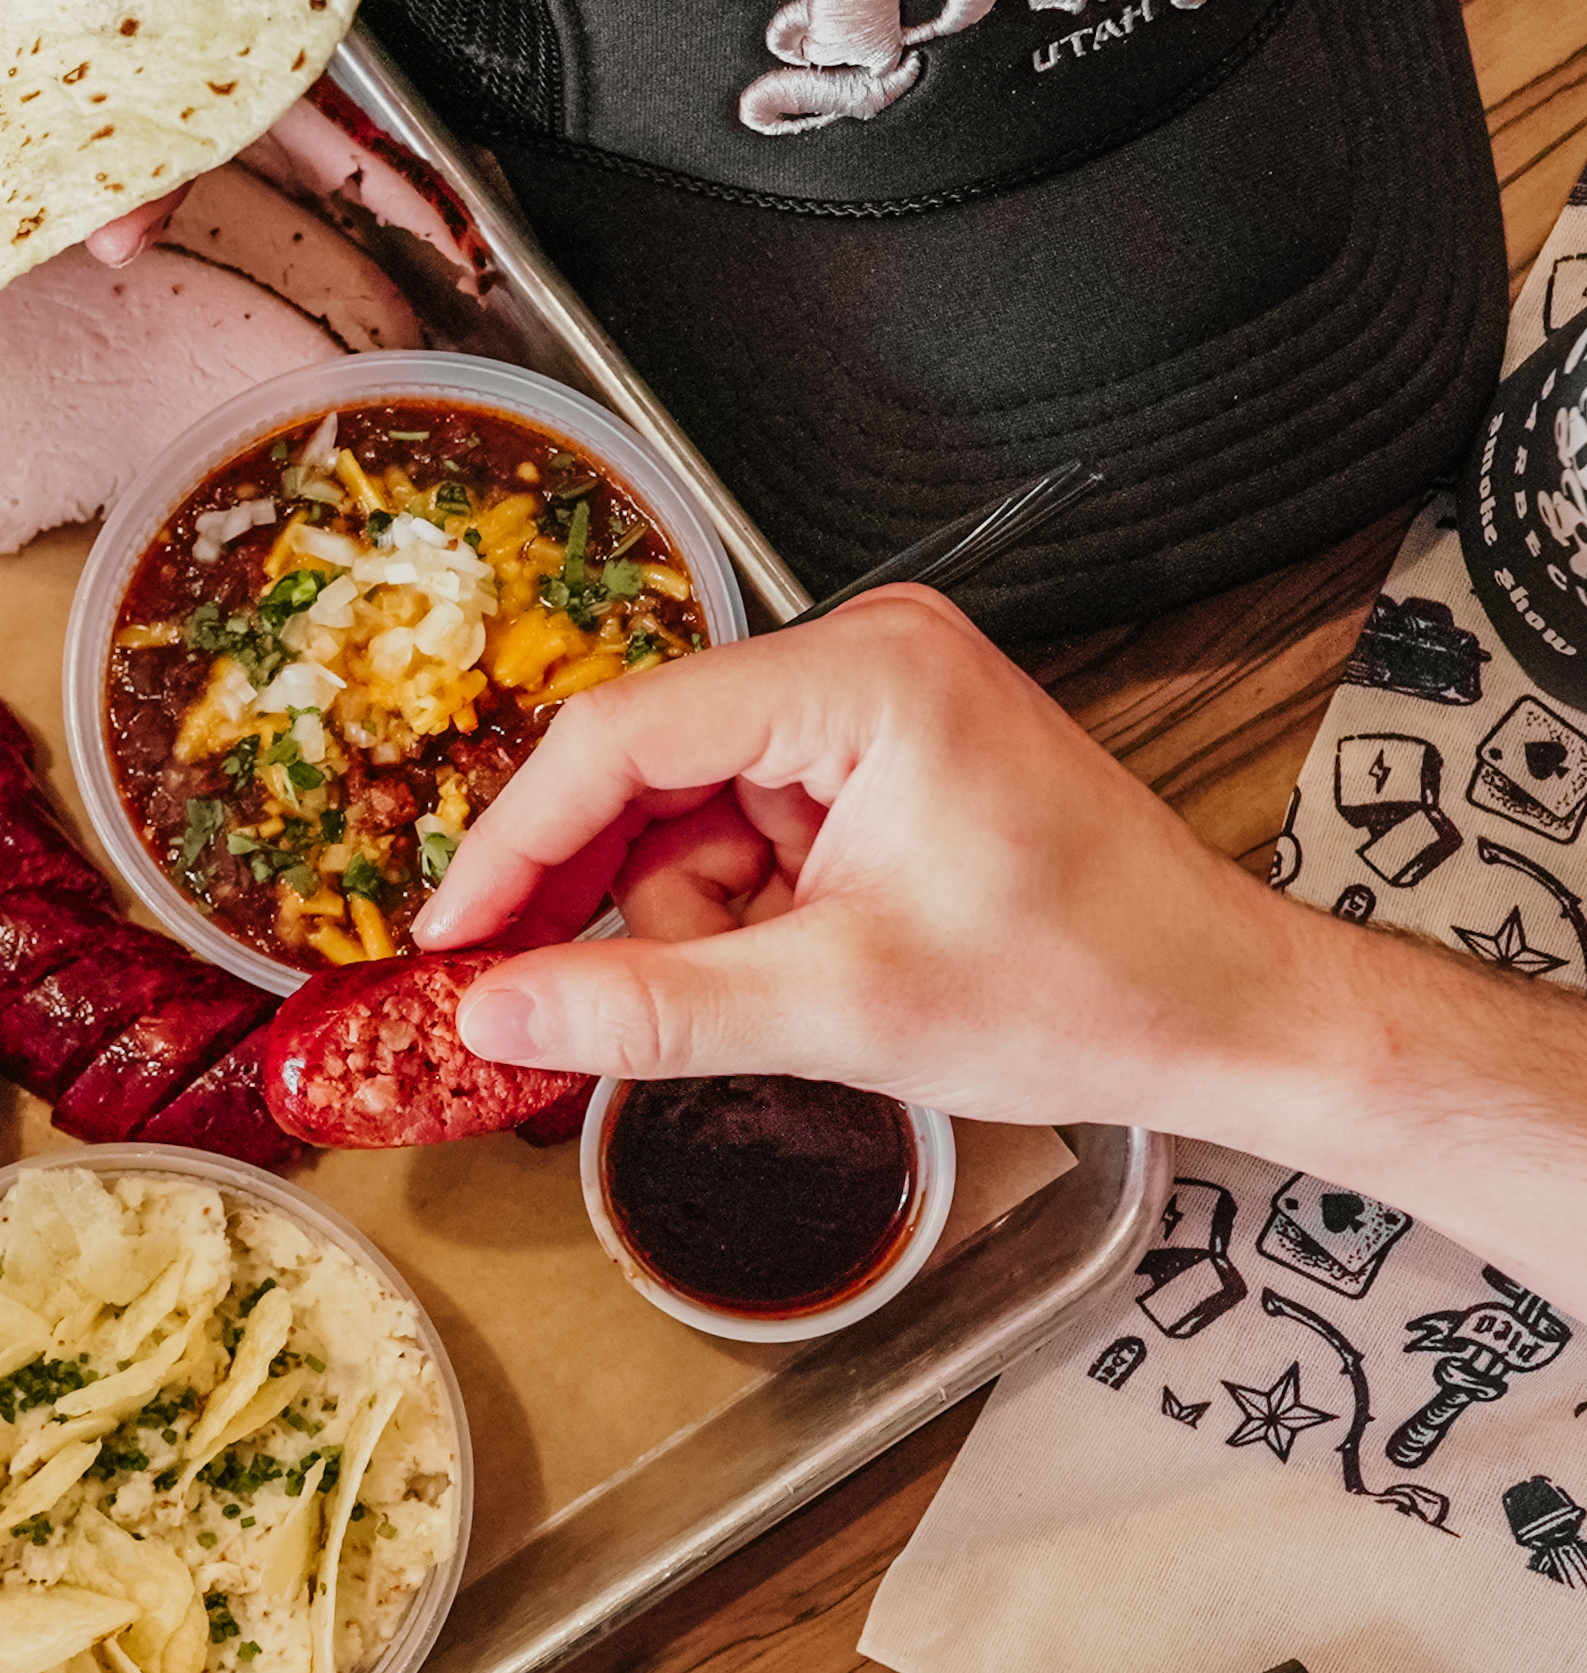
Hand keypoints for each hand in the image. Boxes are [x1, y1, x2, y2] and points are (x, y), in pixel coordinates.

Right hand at [408, 588, 1305, 1123]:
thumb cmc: (1086, 988)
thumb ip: (644, 1009)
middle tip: (567, 1003)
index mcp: (860, 675)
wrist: (1223, 1011)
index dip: (514, 845)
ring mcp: (869, 701)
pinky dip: (739, 912)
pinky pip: (739, 829)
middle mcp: (859, 656)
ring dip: (693, 918)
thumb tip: (489, 1016)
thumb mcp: (838, 1012)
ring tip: (784, 989)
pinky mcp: (875, 755)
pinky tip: (801, 964)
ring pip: (683, 813)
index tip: (447, 943)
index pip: (620, 737)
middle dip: (619, 897)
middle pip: (644, 771)